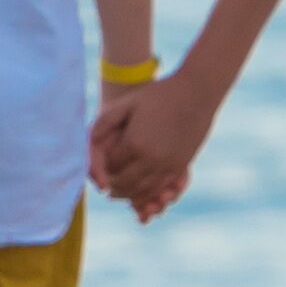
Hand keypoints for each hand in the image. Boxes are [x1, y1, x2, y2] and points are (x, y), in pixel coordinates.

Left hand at [90, 72, 206, 221]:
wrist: (197, 92)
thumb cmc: (159, 94)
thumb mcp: (127, 103)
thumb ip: (105, 121)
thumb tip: (89, 140)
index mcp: (134, 143)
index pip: (110, 166)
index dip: (102, 167)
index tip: (100, 166)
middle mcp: (151, 158)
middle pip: (123, 183)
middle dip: (112, 185)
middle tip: (104, 186)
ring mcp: (167, 165)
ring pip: (141, 190)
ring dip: (127, 194)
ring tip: (117, 191)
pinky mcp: (180, 167)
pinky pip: (160, 188)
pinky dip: (147, 193)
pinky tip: (140, 189)